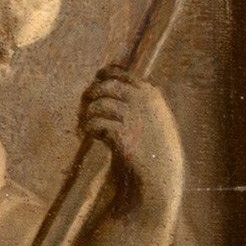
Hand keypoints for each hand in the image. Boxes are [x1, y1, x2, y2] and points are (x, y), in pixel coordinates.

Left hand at [82, 69, 183, 216]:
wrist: (162, 172)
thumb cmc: (154, 145)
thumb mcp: (152, 117)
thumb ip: (135, 99)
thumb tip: (103, 82)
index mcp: (151, 93)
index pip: (120, 73)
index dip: (104, 75)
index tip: (96, 80)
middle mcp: (142, 100)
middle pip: (105, 85)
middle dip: (91, 93)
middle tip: (84, 105)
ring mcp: (133, 115)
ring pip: (98, 103)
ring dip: (87, 114)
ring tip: (86, 124)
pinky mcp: (122, 132)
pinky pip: (95, 122)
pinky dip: (89, 127)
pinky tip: (92, 135)